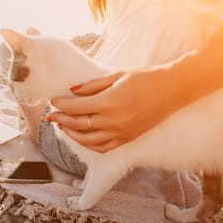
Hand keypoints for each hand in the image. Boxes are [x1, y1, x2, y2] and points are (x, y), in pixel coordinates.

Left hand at [48, 67, 178, 152]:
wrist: (173, 89)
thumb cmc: (145, 78)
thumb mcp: (116, 76)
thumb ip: (92, 86)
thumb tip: (72, 91)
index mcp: (109, 102)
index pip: (76, 107)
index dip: (61, 105)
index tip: (52, 101)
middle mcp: (113, 121)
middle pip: (78, 124)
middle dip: (61, 118)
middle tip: (50, 114)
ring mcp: (121, 132)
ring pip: (88, 140)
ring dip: (71, 133)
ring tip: (61, 125)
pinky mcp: (128, 138)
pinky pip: (103, 147)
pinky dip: (88, 144)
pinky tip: (80, 136)